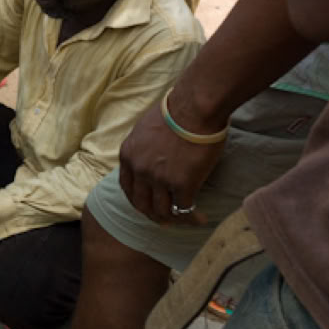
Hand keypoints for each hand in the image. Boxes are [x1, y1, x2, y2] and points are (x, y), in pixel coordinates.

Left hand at [118, 91, 225, 224]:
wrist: (193, 108)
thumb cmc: (175, 111)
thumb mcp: (144, 129)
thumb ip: (143, 147)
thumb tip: (151, 157)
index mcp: (128, 155)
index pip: (127, 187)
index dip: (137, 199)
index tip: (147, 205)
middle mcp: (139, 170)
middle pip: (141, 203)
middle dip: (152, 214)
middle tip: (164, 220)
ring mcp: (159, 179)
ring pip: (161, 210)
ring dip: (173, 219)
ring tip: (184, 220)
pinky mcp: (181, 184)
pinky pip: (184, 209)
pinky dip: (193, 217)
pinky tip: (201, 218)